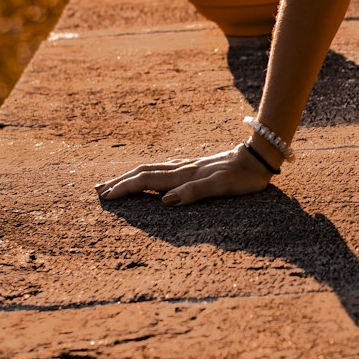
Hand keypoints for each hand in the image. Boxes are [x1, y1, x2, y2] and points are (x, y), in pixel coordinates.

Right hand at [95, 144, 271, 205]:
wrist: (259, 157)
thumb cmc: (243, 177)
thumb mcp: (223, 186)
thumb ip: (196, 192)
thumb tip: (166, 201)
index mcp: (185, 175)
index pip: (147, 180)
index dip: (125, 188)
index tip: (106, 197)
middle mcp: (182, 169)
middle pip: (144, 172)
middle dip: (121, 181)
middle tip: (99, 190)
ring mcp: (188, 166)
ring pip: (152, 170)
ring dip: (131, 176)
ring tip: (115, 182)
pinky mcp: (195, 167)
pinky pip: (164, 170)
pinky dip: (148, 174)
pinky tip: (148, 176)